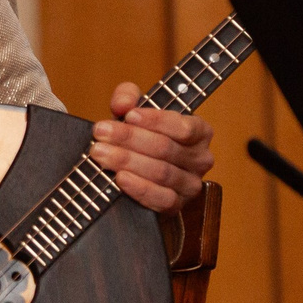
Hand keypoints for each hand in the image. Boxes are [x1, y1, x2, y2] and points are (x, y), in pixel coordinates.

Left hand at [88, 83, 214, 213]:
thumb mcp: (134, 109)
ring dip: (128, 162)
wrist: (139, 171)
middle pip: (165, 148)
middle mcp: (201, 159)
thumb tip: (124, 104)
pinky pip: (162, 199)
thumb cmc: (140, 135)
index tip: (128, 115)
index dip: (154, 120)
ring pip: (161, 172)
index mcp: (200, 132)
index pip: (182, 126)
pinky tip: (120, 178)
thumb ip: (128, 96)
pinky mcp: (177, 206)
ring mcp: (191, 185)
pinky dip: (140, 188)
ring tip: (101, 153)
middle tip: (101, 133)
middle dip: (130, 139)